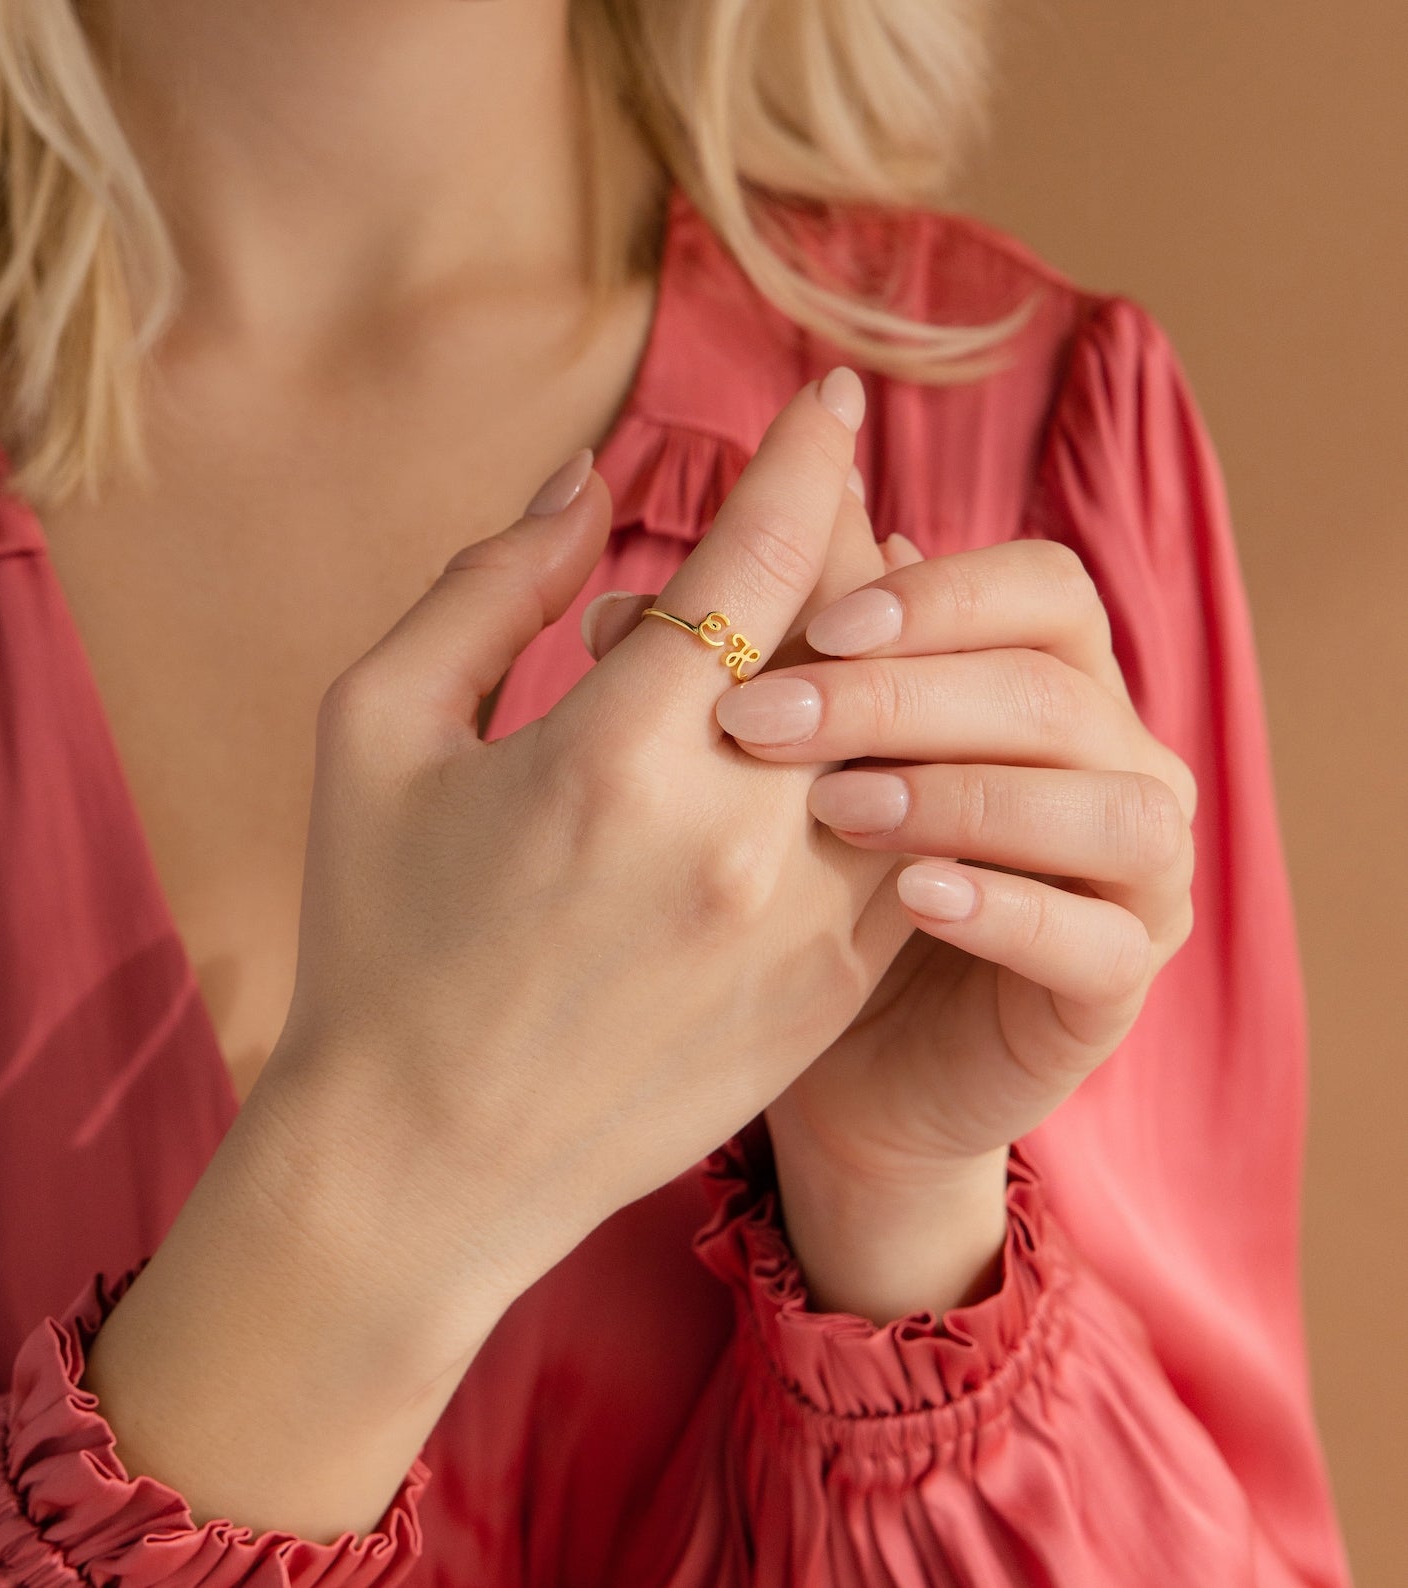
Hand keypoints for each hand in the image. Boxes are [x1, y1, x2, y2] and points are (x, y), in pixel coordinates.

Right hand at [82, 369, 900, 1540]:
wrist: (424, 1163)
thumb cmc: (376, 940)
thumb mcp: (376, 736)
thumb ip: (485, 586)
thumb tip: (582, 480)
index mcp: (616, 755)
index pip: (761, 556)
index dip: (802, 458)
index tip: (828, 396)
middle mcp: (738, 834)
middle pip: (858, 630)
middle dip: (852, 539)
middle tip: (837, 491)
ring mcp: (807, 922)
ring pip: (910, 735)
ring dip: (892, 651)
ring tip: (857, 608)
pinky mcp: (836, 987)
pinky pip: (919, 837)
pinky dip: (906, 763)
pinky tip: (864, 735)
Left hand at [585, 519, 1196, 1321]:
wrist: (838, 1066)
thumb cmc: (800, 894)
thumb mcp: (768, 779)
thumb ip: (730, 686)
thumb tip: (615, 612)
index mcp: (1044, 679)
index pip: (1039, 588)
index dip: (938, 594)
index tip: (812, 625)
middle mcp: (1113, 761)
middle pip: (1055, 686)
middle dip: (905, 695)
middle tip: (764, 725)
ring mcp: (1134, 876)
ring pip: (1108, 801)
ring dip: (965, 793)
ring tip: (836, 811)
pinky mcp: (1116, 988)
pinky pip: (1101, 938)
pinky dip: (1010, 907)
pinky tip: (914, 895)